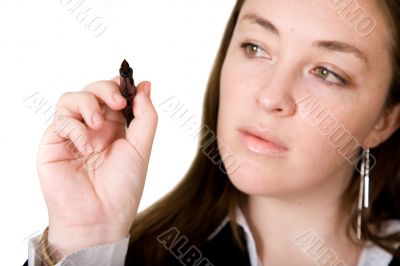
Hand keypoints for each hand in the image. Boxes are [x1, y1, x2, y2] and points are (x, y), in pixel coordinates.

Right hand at [36, 77, 156, 257]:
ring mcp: (73, 134)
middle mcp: (93, 128)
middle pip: (93, 90)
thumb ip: (145, 117)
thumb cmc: (123, 187)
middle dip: (106, 88)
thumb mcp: (141, 149)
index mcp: (115, 128)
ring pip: (71, 98)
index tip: (130, 83)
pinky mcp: (54, 143)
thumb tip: (146, 85)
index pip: (114, 95)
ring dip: (88, 103)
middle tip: (119, 101)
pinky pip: (61, 120)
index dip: (120, 85)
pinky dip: (75, 126)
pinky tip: (85, 144)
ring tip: (97, 124)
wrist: (100, 218)